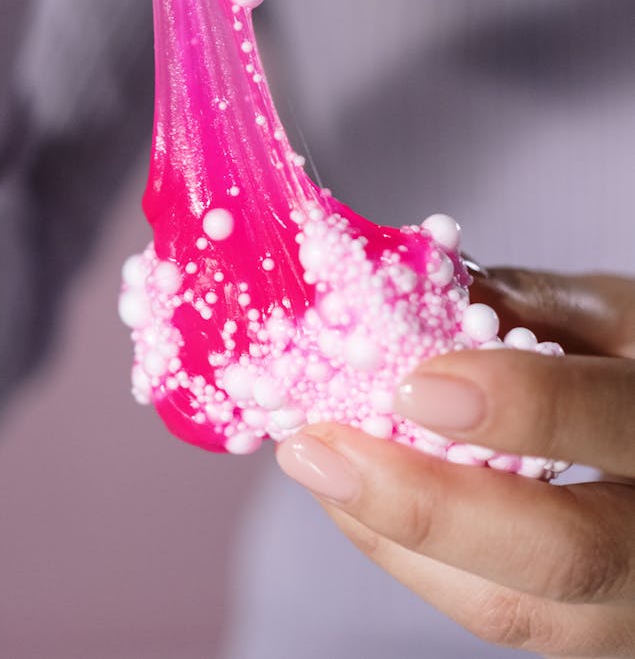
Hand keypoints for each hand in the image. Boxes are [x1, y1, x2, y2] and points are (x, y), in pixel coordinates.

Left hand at [277, 270, 634, 656]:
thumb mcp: (607, 312)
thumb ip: (522, 302)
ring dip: (392, 536)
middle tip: (318, 451)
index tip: (414, 382)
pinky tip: (354, 496)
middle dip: (423, 506)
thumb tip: (406, 295)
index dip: (518, 405)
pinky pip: (491, 610)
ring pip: (512, 607)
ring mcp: (628, 607)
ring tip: (317, 465)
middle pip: (560, 554)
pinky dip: (409, 556)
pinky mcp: (581, 628)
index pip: (609, 420)